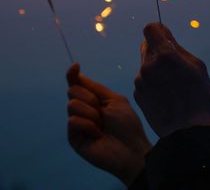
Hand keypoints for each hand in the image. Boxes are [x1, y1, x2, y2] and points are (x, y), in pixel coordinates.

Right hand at [67, 64, 151, 185]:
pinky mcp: (74, 138)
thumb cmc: (127, 124)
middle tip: (102, 111)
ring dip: (90, 113)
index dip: (72, 74)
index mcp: (92, 99)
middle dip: (89, 97)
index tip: (76, 66)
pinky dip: (87, 125)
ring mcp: (77, 123)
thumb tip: (78, 74)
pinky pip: (72, 121)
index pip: (76, 83)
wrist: (131, 148)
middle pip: (72, 90)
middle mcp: (82, 109)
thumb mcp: (115, 99)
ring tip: (101, 125)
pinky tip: (97, 134)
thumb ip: (95, 87)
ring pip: (71, 104)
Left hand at [134, 23, 209, 137]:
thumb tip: (164, 34)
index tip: (163, 35)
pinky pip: (143, 79)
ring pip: (144, 63)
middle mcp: (148, 65)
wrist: (187, 131)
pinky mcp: (137, 93)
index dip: (157, 30)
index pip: (150, 28)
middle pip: (147, 45)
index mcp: (165, 55)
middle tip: (171, 64)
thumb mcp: (196, 66)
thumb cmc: (198, 97)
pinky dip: (151, 82)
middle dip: (157, 50)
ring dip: (154, 67)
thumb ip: (177, 47)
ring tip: (170, 84)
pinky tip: (163, 95)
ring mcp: (140, 80)